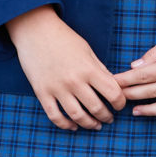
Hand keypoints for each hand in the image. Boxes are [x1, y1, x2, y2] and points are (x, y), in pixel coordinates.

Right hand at [6, 6, 125, 130]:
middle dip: (106, 116)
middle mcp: (74, 80)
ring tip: (95, 125)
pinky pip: (55, 116)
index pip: (113, 93)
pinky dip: (65, 125)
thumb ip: (100, 70)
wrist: (35, 30)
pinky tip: (73, 126)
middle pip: (96, 108)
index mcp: (89, 68)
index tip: (119, 105)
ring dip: (89, 124)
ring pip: (77, 116)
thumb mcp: (87, 51)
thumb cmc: (64, 38)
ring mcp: (57, 88)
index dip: (120, 103)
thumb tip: (112, 88)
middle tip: (109, 118)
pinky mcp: (42, 92)